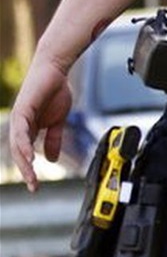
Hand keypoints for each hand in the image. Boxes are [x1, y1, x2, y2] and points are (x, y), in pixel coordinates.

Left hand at [9, 60, 73, 191]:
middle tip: (33, 187)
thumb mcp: (57, 122)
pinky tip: (29, 156)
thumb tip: (51, 159)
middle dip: (27, 171)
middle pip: (20, 153)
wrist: (56, 70)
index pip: (27, 153)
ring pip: (18, 145)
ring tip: (31, 175)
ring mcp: (20, 117)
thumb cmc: (55, 92)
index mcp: (29, 128)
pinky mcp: (23, 110)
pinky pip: (21, 131)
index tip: (36, 185)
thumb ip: (53, 140)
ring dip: (24, 162)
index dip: (31, 170)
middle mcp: (21, 124)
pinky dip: (24, 145)